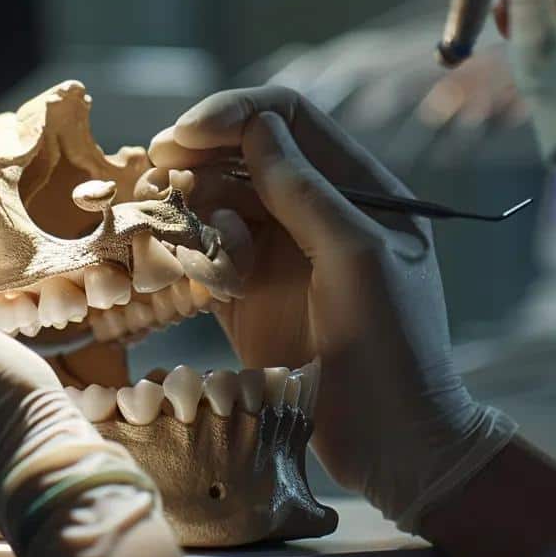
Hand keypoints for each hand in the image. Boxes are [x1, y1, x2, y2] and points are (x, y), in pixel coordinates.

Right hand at [150, 87, 515, 531]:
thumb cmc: (396, 345)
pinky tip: (209, 277)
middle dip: (199, 156)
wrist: (394, 444)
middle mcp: (313, 210)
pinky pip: (202, 254)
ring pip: (214, 201)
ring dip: (193, 208)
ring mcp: (277, 253)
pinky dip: (190, 253)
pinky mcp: (245, 297)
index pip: (288, 118)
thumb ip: (305, 191)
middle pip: (239, 153)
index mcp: (357, 186)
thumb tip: (256, 126)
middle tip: (159, 168)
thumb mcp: (357, 256)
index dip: (235, 112)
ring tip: (195, 238)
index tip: (188, 133)